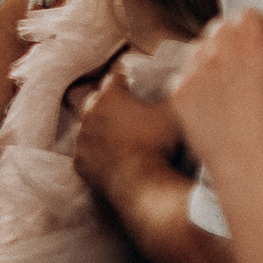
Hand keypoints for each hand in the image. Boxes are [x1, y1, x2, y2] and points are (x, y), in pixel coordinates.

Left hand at [70, 73, 182, 206]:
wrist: (140, 183)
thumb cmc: (157, 143)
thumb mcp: (173, 114)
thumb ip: (176, 94)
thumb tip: (182, 81)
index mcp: (110, 97)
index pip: (114, 79)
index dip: (124, 80)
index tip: (130, 83)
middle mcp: (90, 114)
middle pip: (94, 100)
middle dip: (106, 100)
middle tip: (121, 107)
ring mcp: (82, 140)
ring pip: (86, 127)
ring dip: (97, 128)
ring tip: (113, 133)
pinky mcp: (80, 163)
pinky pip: (84, 154)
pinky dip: (94, 154)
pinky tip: (106, 158)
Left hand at [174, 12, 262, 177]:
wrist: (248, 168)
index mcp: (253, 45)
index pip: (248, 15)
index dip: (257, 28)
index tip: (260, 42)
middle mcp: (219, 52)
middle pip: (221, 28)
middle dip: (233, 41)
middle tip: (245, 67)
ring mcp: (194, 71)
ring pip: (199, 49)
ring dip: (212, 60)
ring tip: (229, 91)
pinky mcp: (178, 91)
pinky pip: (184, 75)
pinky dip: (196, 84)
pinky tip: (213, 106)